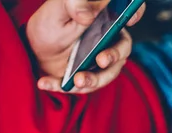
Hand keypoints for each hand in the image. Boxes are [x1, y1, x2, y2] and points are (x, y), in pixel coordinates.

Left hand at [26, 0, 145, 92]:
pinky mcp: (95, 77)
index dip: (134, 13)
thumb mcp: (57, 10)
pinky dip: (68, 87)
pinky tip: (45, 82)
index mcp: (107, 18)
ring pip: (108, 72)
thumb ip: (73, 5)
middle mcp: (111, 40)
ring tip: (76, 81)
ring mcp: (105, 60)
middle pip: (123, 48)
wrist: (37, 50)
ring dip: (94, 79)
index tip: (131, 18)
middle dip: (114, 56)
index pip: (128, 13)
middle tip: (101, 60)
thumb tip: (87, 15)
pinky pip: (88, 86)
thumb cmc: (50, 25)